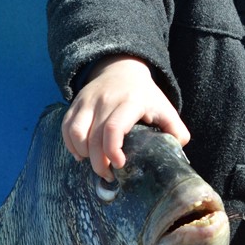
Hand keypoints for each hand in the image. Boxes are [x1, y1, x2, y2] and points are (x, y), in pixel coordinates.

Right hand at [62, 55, 189, 180]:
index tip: (120, 165)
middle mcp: (106, 100)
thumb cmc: (146, 96)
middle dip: (99, 163)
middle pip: (94, 136)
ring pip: (76, 132)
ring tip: (95, 163)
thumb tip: (178, 153)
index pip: (114, 128)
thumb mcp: (166, 109)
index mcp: (130, 102)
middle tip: (109, 175)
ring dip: (83, 154)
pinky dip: (71, 145)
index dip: (113, 151)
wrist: (122, 69)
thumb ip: (176, 131)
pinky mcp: (75, 103)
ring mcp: (88, 101)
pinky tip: (82, 154)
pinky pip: (66, 128)